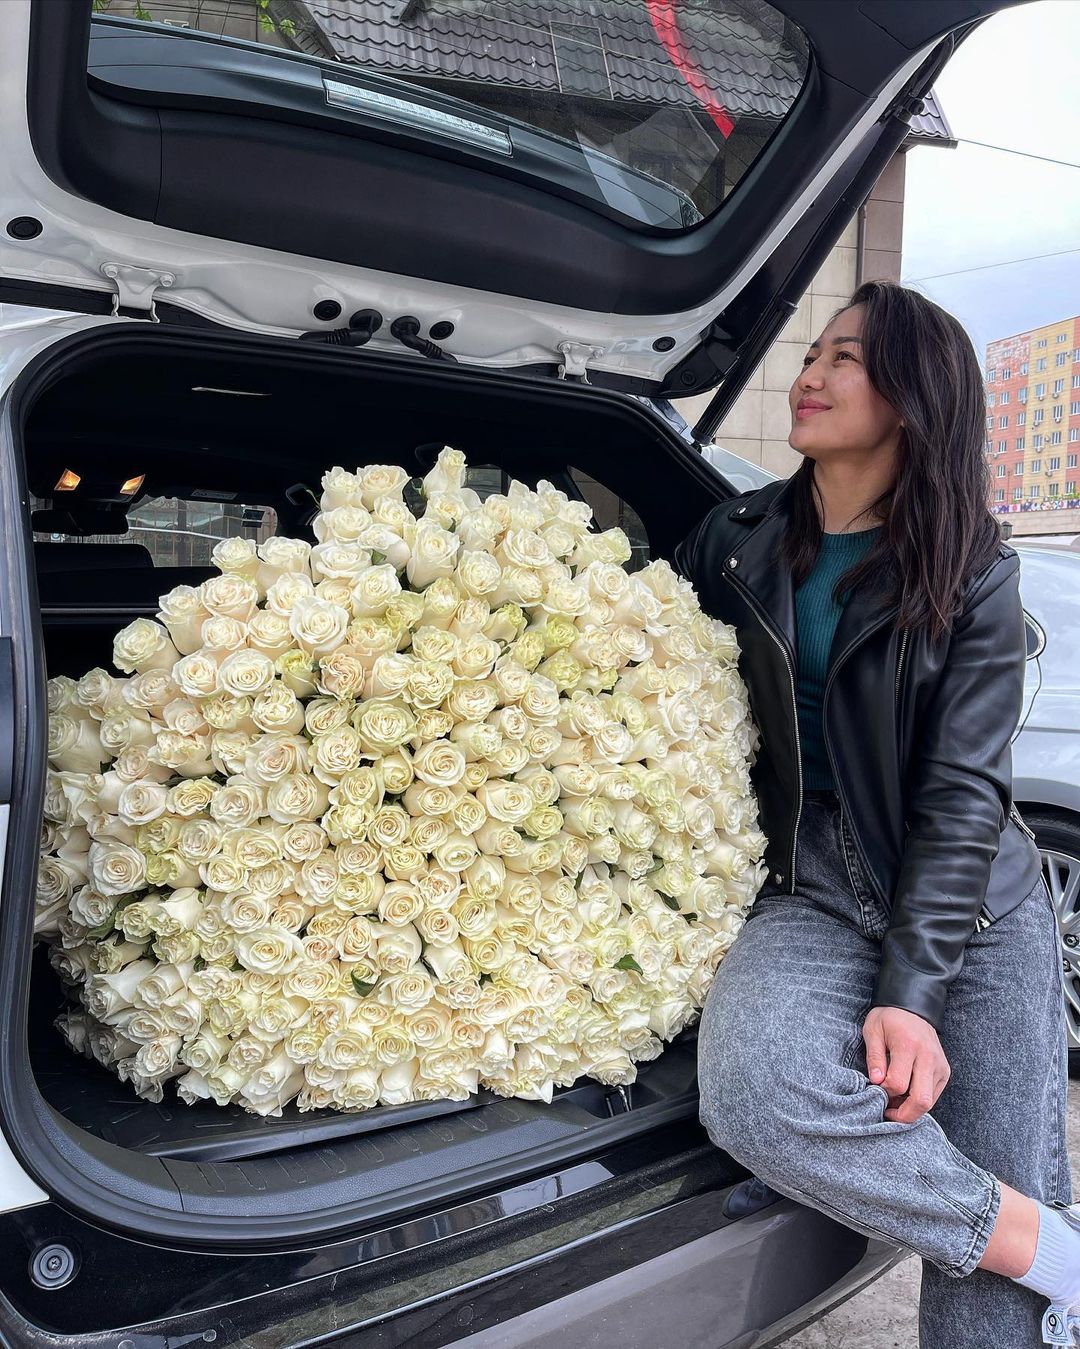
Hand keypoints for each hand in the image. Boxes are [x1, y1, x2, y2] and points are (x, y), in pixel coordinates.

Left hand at [861, 1006, 950, 1123]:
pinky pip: (934, 1096)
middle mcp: (928, 1058)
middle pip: (921, 1101)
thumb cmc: (889, 1018)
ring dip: (911, 1109)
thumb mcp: (873, 1030)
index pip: (898, 1084)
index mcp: (908, 1046)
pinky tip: (906, 1094)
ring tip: (894, 1102)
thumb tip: (876, 1082)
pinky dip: (920, 1101)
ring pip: (929, 1102)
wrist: (913, 1006)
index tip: (875, 1087)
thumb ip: (874, 1057)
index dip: (884, 1092)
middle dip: (903, 1114)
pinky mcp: (944, 1071)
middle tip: (887, 1112)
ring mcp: (940, 1066)